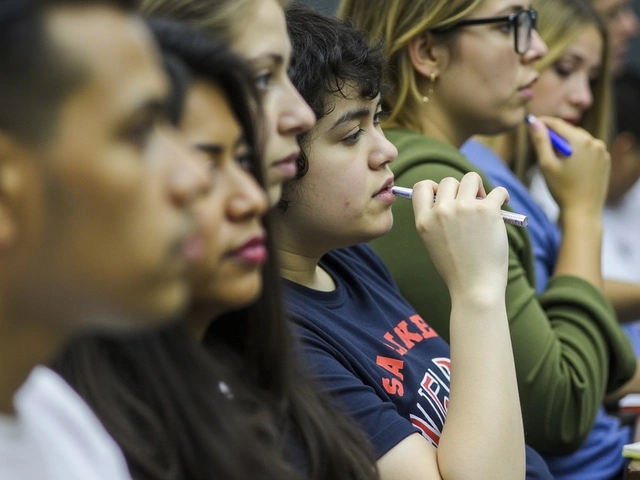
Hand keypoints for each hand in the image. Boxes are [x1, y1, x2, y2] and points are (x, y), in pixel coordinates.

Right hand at [411, 172, 508, 297]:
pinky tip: (504, 205)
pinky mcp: (487, 211)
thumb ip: (435, 219)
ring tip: (486, 203)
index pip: (422, 186)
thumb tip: (449, 197)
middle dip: (461, 190)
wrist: (475, 288)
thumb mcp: (433, 243)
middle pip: (449, 181)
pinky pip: (498, 191)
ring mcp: (464, 209)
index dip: (435, 188)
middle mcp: (442, 211)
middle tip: (471, 205)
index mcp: (424, 220)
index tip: (447, 197)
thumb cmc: (457, 270)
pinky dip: (502, 196)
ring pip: (471, 178)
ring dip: (479, 188)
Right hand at [527, 115, 609, 216]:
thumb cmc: (562, 189)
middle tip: (540, 146)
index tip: (531, 123)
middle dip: (555, 136)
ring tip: (555, 161)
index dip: (543, 122)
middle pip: (569, 132)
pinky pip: (588, 151)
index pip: (558, 124)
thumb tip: (533, 123)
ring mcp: (602, 152)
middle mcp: (595, 142)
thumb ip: (540, 141)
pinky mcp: (605, 161)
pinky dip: (577, 153)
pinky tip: (569, 167)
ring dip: (566, 145)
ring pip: (579, 141)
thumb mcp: (546, 164)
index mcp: (581, 141)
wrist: (583, 211)